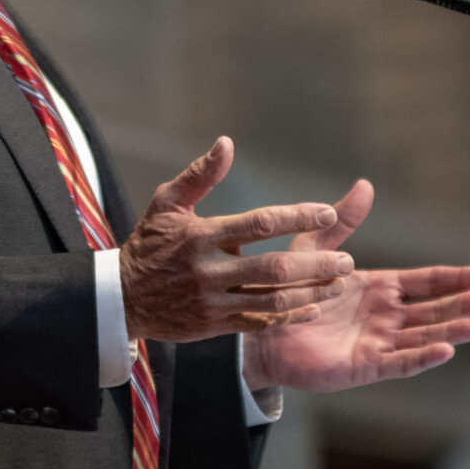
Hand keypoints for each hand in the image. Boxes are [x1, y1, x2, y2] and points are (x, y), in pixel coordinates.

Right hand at [121, 137, 358, 342]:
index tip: (327, 213)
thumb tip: (226, 143)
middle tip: (348, 259)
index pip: (258, 223)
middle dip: (316, 264)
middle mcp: (209, 271)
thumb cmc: (149, 244)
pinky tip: (315, 309)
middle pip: (273, 268)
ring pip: (272, 300)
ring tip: (340, 284)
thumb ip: (200, 175)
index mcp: (201, 236)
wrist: (121, 299)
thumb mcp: (166, 203)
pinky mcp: (215, 326)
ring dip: (311, 293)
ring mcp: (213, 302)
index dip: (297, 218)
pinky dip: (290, 317)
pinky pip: (260, 322)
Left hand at [240, 180, 469, 392]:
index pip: (428, 283)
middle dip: (464, 304)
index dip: (458, 279)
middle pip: (434, 310)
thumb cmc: (288, 291)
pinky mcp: (364, 366)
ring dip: (451, 330)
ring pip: (423, 336)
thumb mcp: (316, 248)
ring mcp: (377, 343)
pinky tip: (446, 349)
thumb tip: (365, 185)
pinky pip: (398, 362)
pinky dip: (422, 357)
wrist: (259, 332)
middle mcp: (384, 317)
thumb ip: (342, 221)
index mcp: (380, 288)